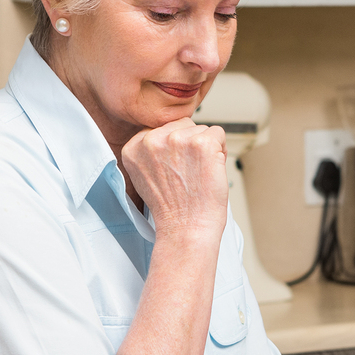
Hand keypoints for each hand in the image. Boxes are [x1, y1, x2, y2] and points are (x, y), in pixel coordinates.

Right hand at [117, 118, 227, 240]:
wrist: (186, 229)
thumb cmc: (172, 208)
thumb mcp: (146, 175)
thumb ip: (152, 151)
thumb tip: (170, 133)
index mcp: (134, 146)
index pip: (163, 128)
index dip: (175, 149)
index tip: (174, 170)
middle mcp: (152, 140)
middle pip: (182, 125)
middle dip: (190, 144)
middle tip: (187, 173)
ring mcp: (177, 139)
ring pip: (201, 129)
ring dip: (205, 149)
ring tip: (197, 175)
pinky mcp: (202, 143)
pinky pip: (218, 133)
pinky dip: (221, 150)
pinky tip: (209, 170)